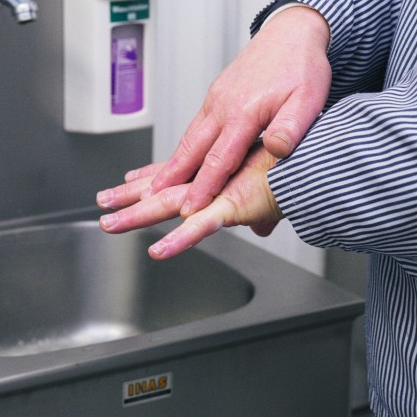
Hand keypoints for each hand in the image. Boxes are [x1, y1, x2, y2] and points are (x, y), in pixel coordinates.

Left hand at [97, 142, 281, 258]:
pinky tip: (157, 252)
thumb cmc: (294, 175)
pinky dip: (178, 240)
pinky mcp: (231, 207)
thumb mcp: (272, 201)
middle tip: (102, 199)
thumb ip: (262, 214)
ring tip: (108, 223)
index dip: (148, 179)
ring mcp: (215, 193)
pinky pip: (200, 227)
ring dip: (134, 216)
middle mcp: (208, 181)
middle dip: (128, 196)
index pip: (175, 178)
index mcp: (215, 176)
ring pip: (166, 207)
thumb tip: (263, 229)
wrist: (314, 165)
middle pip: (159, 189)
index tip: (128, 180)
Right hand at [149, 6, 330, 215]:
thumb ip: (292, 127)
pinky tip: (181, 158)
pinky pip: (196, 126)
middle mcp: (223, 105)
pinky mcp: (217, 95)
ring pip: (190, 137)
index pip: (220, 159)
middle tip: (152, 199)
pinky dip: (184, 146)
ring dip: (172, 162)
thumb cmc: (301, 65)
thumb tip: (277, 149)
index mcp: (244, 111)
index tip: (191, 208)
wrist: (291, 32)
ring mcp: (217, 99)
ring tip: (156, 184)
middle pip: (191, 148)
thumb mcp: (308, 99)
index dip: (204, 187)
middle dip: (171, 177)